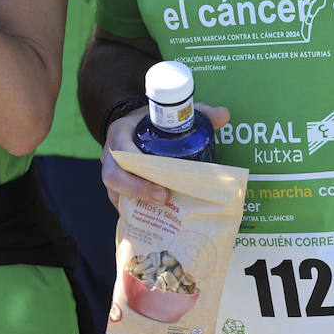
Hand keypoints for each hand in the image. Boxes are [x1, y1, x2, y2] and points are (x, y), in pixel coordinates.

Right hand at [100, 102, 230, 207]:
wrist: (133, 127)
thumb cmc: (152, 121)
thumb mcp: (171, 113)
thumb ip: (197, 112)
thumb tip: (224, 115)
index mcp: (120, 133)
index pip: (121, 152)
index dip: (138, 168)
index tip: (160, 181)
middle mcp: (109, 155)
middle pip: (113, 178)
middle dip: (136, 190)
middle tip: (164, 198)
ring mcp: (111, 174)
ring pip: (116, 194)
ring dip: (138, 205)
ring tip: (163, 214)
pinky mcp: (116, 189)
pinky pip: (121, 204)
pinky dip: (138, 213)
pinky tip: (157, 221)